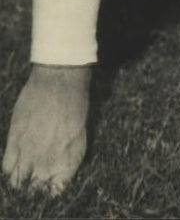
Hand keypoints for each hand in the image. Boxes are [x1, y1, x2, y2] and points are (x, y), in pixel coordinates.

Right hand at [2, 64, 90, 194]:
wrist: (60, 80)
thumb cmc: (76, 105)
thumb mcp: (79, 137)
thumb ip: (66, 159)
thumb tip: (57, 173)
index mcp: (67, 162)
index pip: (55, 193)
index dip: (49, 192)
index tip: (47, 188)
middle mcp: (47, 162)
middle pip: (33, 191)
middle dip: (33, 189)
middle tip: (33, 181)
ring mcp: (28, 152)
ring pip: (16, 182)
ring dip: (19, 182)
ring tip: (23, 174)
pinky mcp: (14, 140)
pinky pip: (7, 166)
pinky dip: (9, 170)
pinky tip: (14, 165)